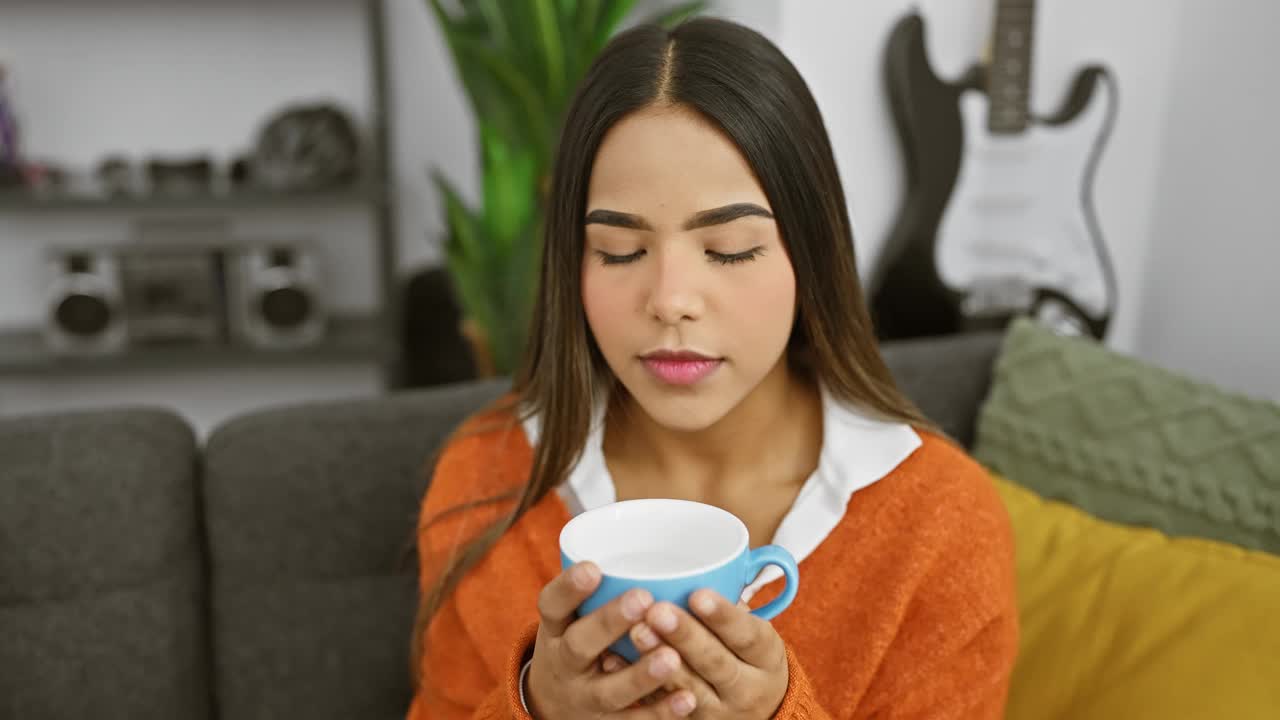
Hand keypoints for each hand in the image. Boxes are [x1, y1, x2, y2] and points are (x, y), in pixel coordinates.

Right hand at [525, 561, 701, 717]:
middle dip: (609, 622)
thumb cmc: (580, 641)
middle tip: (641, 599)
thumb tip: (669, 544)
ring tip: (670, 655)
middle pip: (580, 645)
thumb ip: (605, 587)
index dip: (569, 587)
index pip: (552, 605)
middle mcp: (565, 663)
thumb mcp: (575, 616)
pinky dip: (661, 712)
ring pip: (609, 690)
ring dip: (640, 674)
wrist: (554, 705)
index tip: (593, 568)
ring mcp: (584, 697)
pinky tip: (688, 698)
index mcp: (557, 629)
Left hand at [614, 589, 788, 718]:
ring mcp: (719, 712)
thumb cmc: (746, 654)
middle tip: (656, 610)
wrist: (758, 709)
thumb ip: (731, 603)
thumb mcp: (753, 631)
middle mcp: (747, 688)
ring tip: (635, 631)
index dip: (723, 616)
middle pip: (716, 662)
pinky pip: (661, 707)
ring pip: (688, 688)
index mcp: (766, 656)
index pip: (748, 635)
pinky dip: (638, 684)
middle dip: (685, 636)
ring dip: (658, 659)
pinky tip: (615, 662)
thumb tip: (706, 562)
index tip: (698, 594)